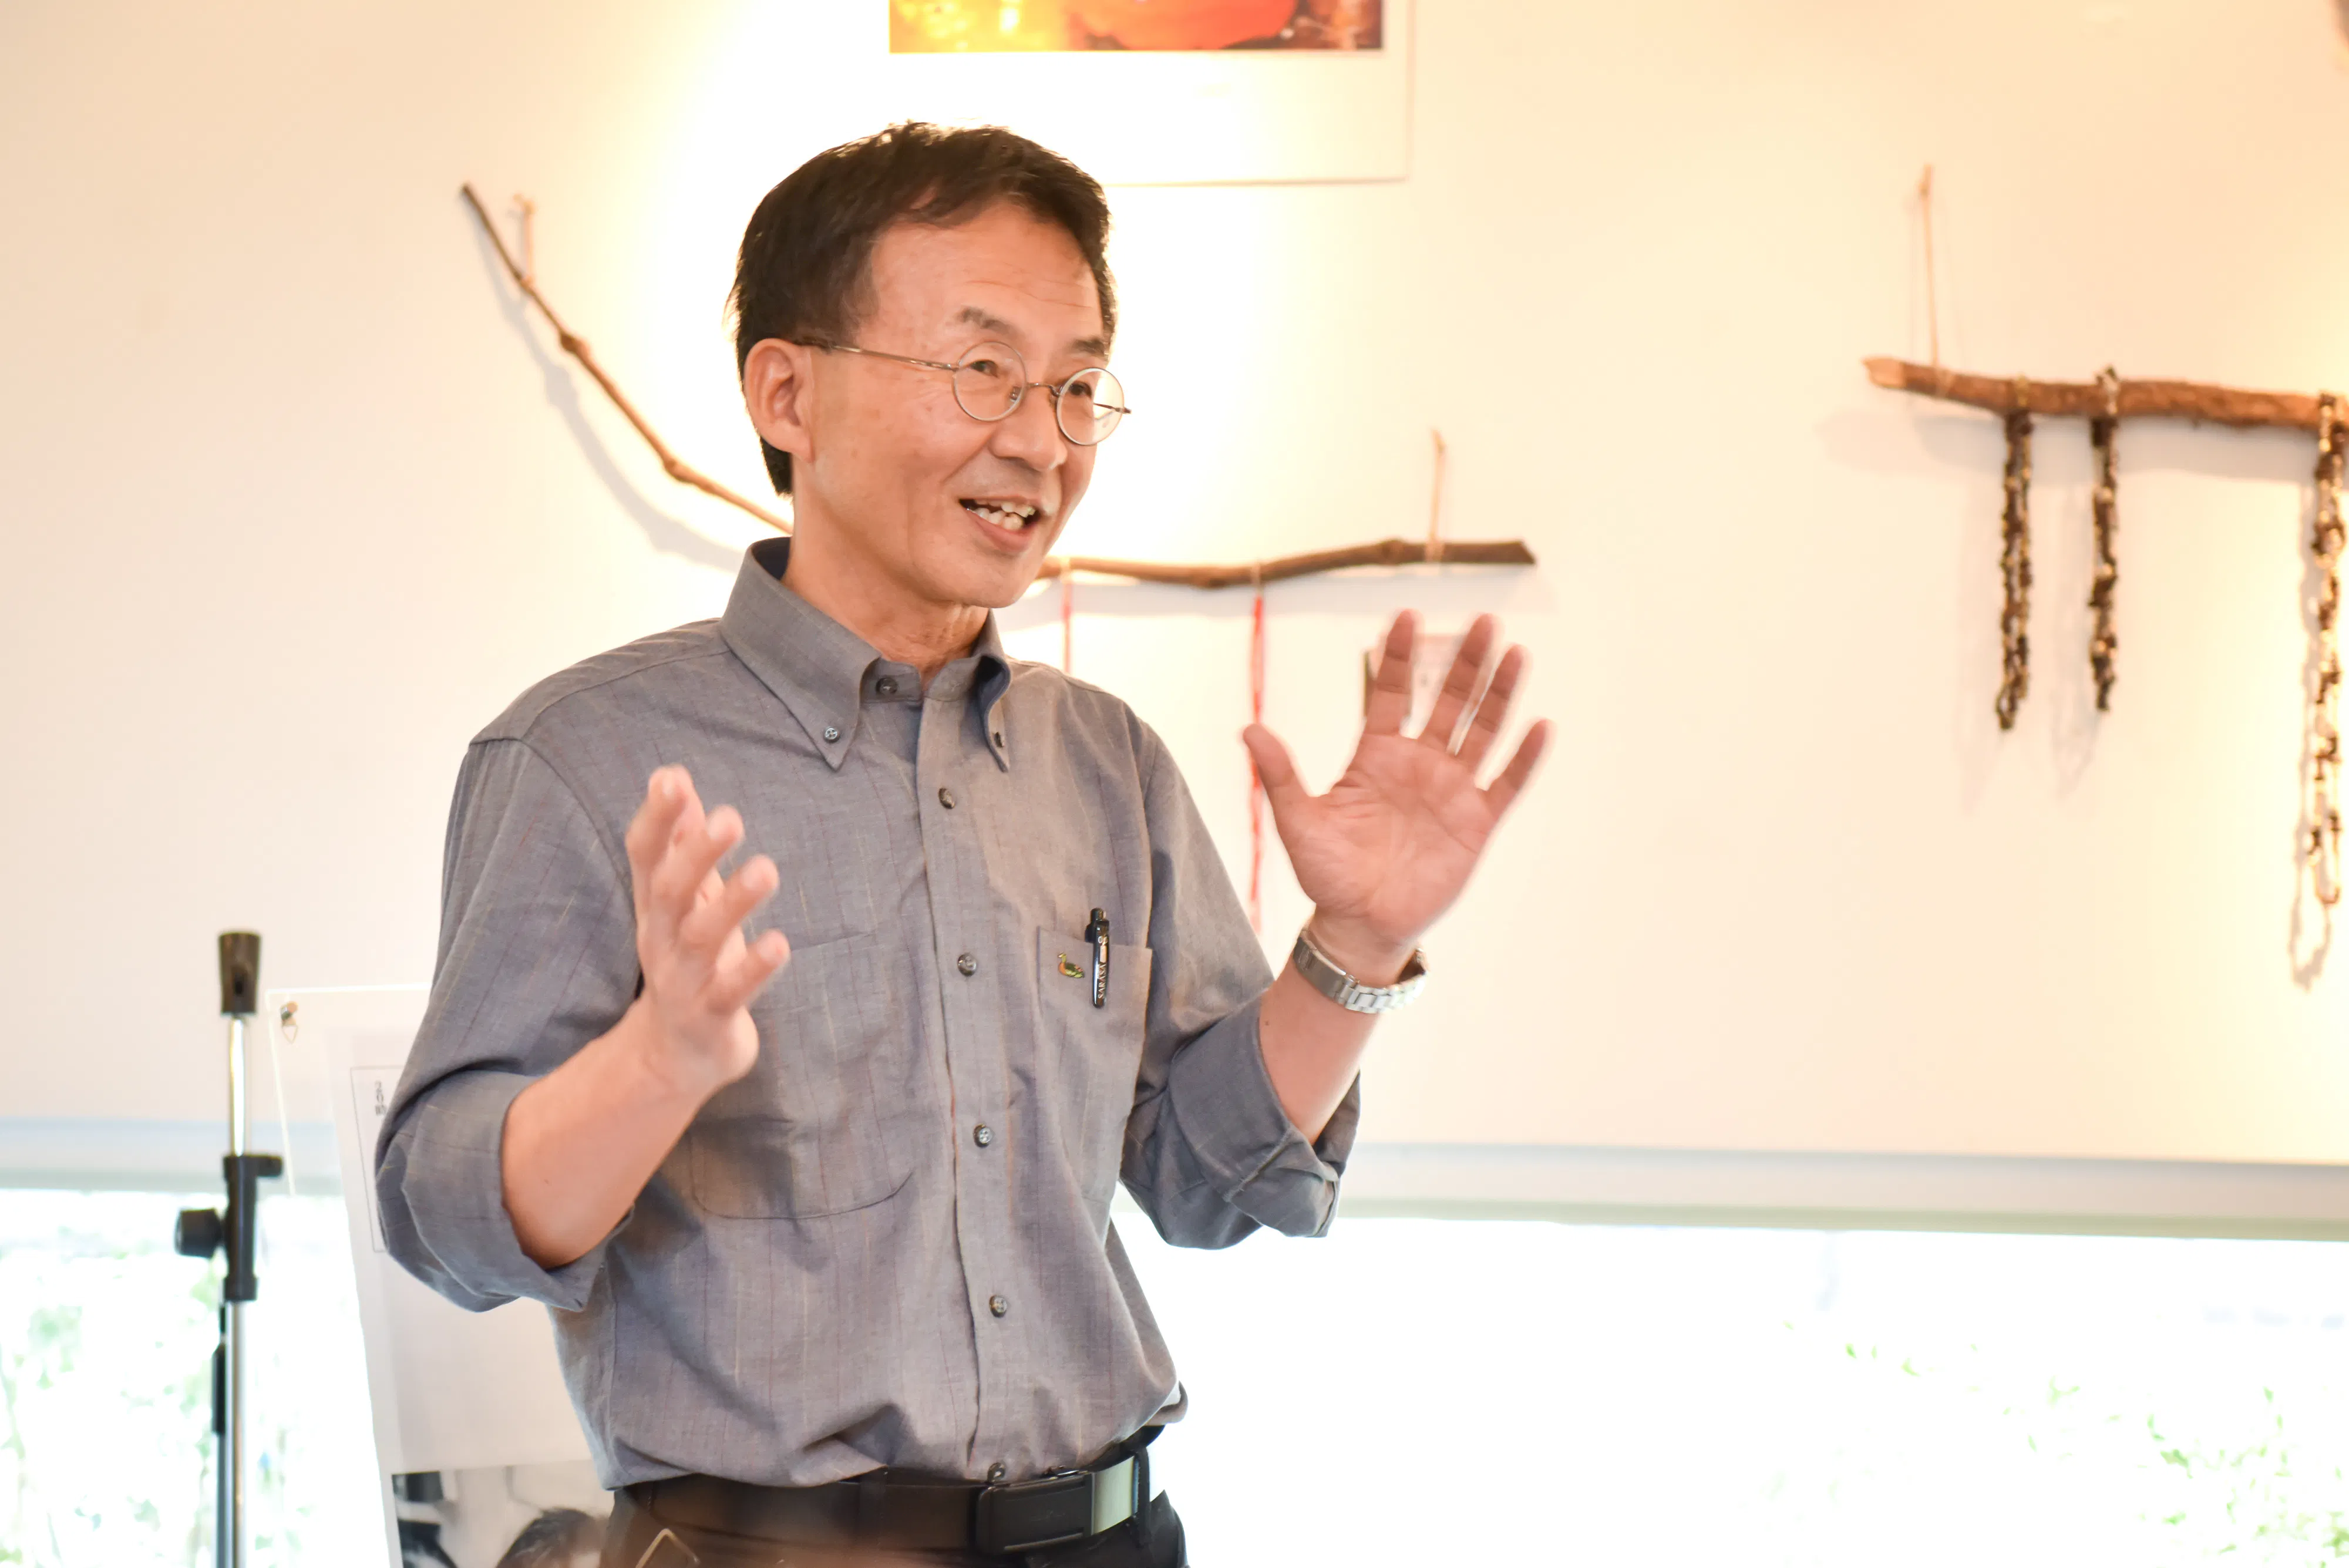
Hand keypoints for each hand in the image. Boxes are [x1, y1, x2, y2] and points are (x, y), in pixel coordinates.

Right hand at [620, 765, 790, 1097]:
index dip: (655, 818)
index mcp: (655, 905)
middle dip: (697, 855)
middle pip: (671, 891)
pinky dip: (754, 969)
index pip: (644, 855)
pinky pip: (731, 992)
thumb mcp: (682, 899)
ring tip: (766, 870)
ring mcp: (685, 980)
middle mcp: (663, 939)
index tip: (673, 779)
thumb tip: (673, 776)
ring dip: (733, 904)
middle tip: (730, 817)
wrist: (675, 1054)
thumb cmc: (689, 959)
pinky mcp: (712, 1016)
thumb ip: (678, 840)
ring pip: (703, 939)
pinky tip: (779, 944)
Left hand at [1242, 612, 1548, 979]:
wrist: (1360, 925)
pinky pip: (1506, 784)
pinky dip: (1524, 758)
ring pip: (1482, 731)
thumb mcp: (1299, 822)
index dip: (1398, 656)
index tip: (1406, 615)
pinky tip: (1541, 725)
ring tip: (1516, 653)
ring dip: (1500, 694)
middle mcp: (1419, 763)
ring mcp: (1452, 790)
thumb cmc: (1328, 874)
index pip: (1389, 693)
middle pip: (1448, 701)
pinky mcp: (1477, 822)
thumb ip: (1281, 775)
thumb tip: (1248, 729)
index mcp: (1376, 756)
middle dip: (1465, 661)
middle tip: (1483, 621)